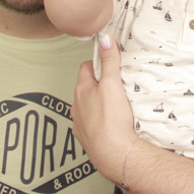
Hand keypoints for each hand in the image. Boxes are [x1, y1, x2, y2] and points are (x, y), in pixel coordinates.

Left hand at [72, 33, 148, 184]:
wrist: (114, 153)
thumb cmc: (111, 120)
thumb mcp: (112, 84)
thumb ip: (109, 61)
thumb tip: (105, 40)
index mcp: (81, 91)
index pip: (86, 68)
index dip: (98, 64)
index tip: (109, 64)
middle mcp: (77, 107)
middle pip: (87, 88)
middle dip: (99, 85)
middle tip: (116, 85)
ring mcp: (81, 124)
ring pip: (89, 108)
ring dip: (99, 105)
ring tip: (116, 106)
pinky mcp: (87, 139)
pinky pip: (92, 125)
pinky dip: (100, 122)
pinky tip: (112, 124)